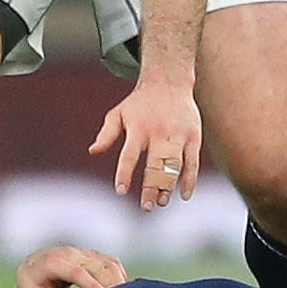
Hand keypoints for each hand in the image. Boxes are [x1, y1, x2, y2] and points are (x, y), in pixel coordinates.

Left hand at [16, 245, 130, 287]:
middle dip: (113, 284)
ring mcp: (86, 253)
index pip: (77, 272)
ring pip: (109, 264)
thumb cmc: (33, 282)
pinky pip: (112, 265)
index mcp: (55, 262)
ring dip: (120, 281)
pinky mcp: (95, 256)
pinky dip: (120, 278)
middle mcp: (73, 253)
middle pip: (99, 266)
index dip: (91, 285)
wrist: (34, 262)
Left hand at [90, 80, 202, 207]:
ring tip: (161, 202)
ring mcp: (178, 134)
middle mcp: (159, 132)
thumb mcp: (118, 114)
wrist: (169, 80)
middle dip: (151, 187)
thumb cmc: (139, 103)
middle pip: (155, 164)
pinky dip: (189, 179)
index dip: (124, 174)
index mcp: (138, 128)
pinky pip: (193, 161)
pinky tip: (184, 195)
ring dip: (169, 186)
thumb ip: (106, 134)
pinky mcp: (193, 136)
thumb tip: (93, 151)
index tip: (121, 191)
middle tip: (146, 207)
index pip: (129, 155)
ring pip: (175, 165)